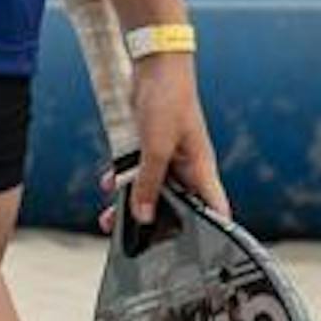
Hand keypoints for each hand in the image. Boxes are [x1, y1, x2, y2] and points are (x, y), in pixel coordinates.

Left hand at [104, 54, 226, 232]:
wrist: (156, 62)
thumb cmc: (168, 100)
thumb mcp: (156, 147)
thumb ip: (148, 183)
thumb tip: (142, 217)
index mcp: (201, 170)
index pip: (215, 210)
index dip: (214, 234)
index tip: (202, 257)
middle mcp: (189, 166)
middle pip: (176, 205)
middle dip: (155, 223)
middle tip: (134, 242)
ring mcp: (170, 155)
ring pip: (152, 189)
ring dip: (131, 202)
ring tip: (108, 220)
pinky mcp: (152, 144)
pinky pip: (138, 169)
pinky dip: (122, 178)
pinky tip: (106, 184)